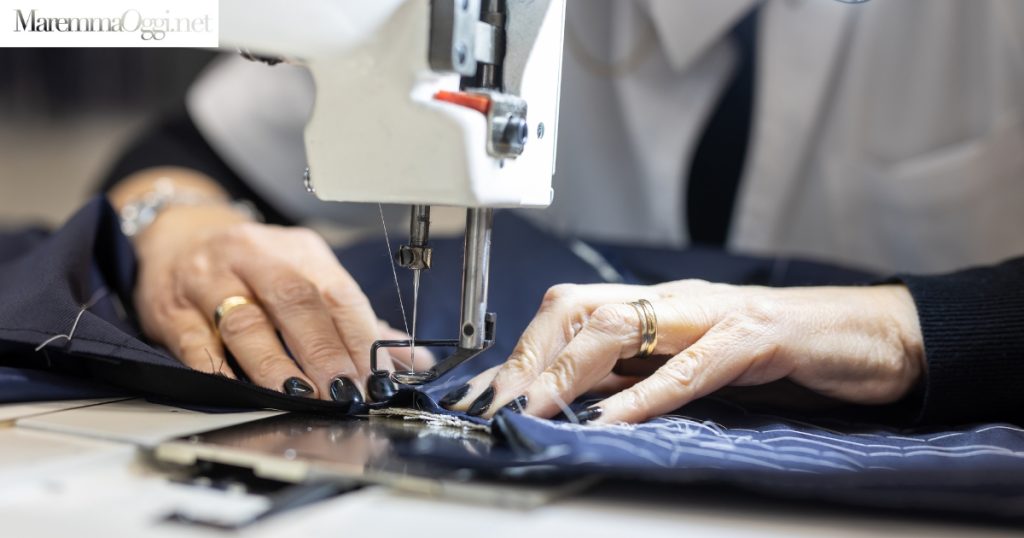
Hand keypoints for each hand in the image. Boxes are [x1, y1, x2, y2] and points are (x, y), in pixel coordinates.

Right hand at [132, 202, 427, 405]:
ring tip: (299, 396)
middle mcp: (256, 257)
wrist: (179, 235)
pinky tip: (239, 389)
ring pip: (246, 322)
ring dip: (276, 365)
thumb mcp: (306, 277)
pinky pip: (196, 340)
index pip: (338, 294)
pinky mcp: (172, 308)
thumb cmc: (254, 266)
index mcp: (300, 251)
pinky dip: (218, 368)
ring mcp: (210, 280)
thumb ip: (354, 321)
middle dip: (324, 353)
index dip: (360, 338)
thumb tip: (412, 358)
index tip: (377, 378)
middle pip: (296, 303)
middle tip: (345, 392)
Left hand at [441, 280, 923, 423]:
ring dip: (571, 369)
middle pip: (581, 310)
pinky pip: (693, 365)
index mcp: (658, 306)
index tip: (487, 394)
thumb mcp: (695, 361)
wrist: (870, 334)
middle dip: (531, 357)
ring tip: (538, 407)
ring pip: (625, 325)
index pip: (570, 312)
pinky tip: (615, 416)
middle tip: (498, 404)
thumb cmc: (780, 349)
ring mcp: (716, 314)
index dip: (522, 351)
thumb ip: (640, 373)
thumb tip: (577, 401)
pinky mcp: (758, 338)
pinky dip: (648, 392)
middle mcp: (677, 300)